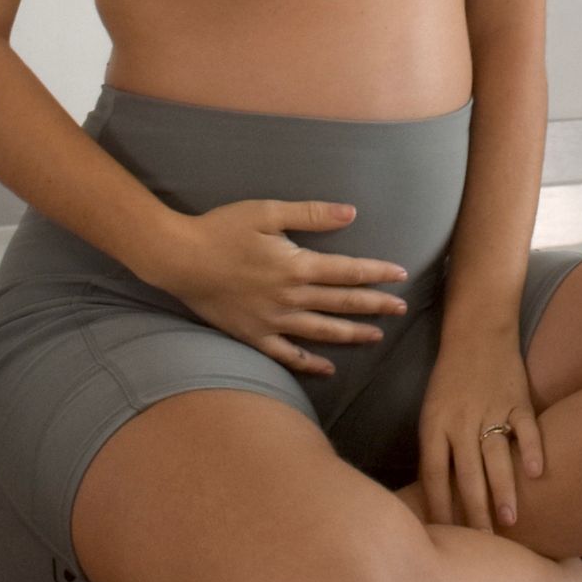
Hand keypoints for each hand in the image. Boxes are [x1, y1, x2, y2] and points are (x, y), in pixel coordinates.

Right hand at [140, 197, 408, 378]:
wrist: (179, 260)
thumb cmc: (222, 229)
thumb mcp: (267, 212)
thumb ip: (311, 214)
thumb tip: (351, 212)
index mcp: (296, 265)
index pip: (348, 271)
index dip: (377, 273)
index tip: (401, 275)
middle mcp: (290, 297)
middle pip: (342, 302)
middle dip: (375, 305)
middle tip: (402, 308)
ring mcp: (272, 321)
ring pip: (322, 331)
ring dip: (352, 333)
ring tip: (377, 336)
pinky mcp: (253, 336)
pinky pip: (288, 355)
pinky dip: (310, 364)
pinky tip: (328, 369)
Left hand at [416, 314, 545, 532]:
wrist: (477, 330)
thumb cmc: (450, 378)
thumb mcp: (432, 411)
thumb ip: (437, 448)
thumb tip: (439, 494)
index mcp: (435, 425)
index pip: (434, 474)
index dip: (439, 506)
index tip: (447, 536)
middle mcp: (461, 421)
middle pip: (467, 474)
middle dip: (475, 511)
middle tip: (484, 543)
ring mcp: (491, 409)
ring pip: (496, 456)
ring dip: (503, 490)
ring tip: (511, 521)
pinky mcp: (518, 398)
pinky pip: (526, 427)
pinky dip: (531, 448)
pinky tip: (536, 473)